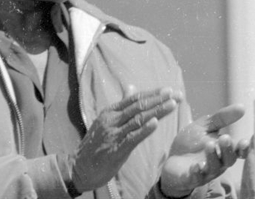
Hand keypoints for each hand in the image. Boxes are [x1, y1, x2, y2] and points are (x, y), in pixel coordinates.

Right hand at [68, 87, 182, 192]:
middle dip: (159, 100)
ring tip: (172, 104)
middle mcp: (112, 120)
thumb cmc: (96, 143)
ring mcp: (113, 134)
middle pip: (139, 106)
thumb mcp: (107, 120)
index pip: (135, 99)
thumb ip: (121, 104)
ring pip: (138, 119)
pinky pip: (132, 138)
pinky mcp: (115, 150)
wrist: (79, 168)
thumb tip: (131, 86)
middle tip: (176, 94)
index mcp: (111, 112)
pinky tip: (155, 123)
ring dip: (157, 111)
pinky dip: (144, 130)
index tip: (169, 90)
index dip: (153, 94)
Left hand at [159, 104, 250, 197]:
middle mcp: (218, 163)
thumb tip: (242, 107)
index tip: (245, 141)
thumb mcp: (206, 126)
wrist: (171, 159)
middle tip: (224, 137)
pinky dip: (197, 173)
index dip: (243, 148)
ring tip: (209, 145)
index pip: (238, 152)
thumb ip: (222, 118)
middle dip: (228, 149)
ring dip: (213, 157)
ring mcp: (205, 172)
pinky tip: (195, 166)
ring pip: (214, 168)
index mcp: (224, 151)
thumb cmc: (192, 142)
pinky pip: (196, 178)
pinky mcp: (190, 178)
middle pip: (228, 160)